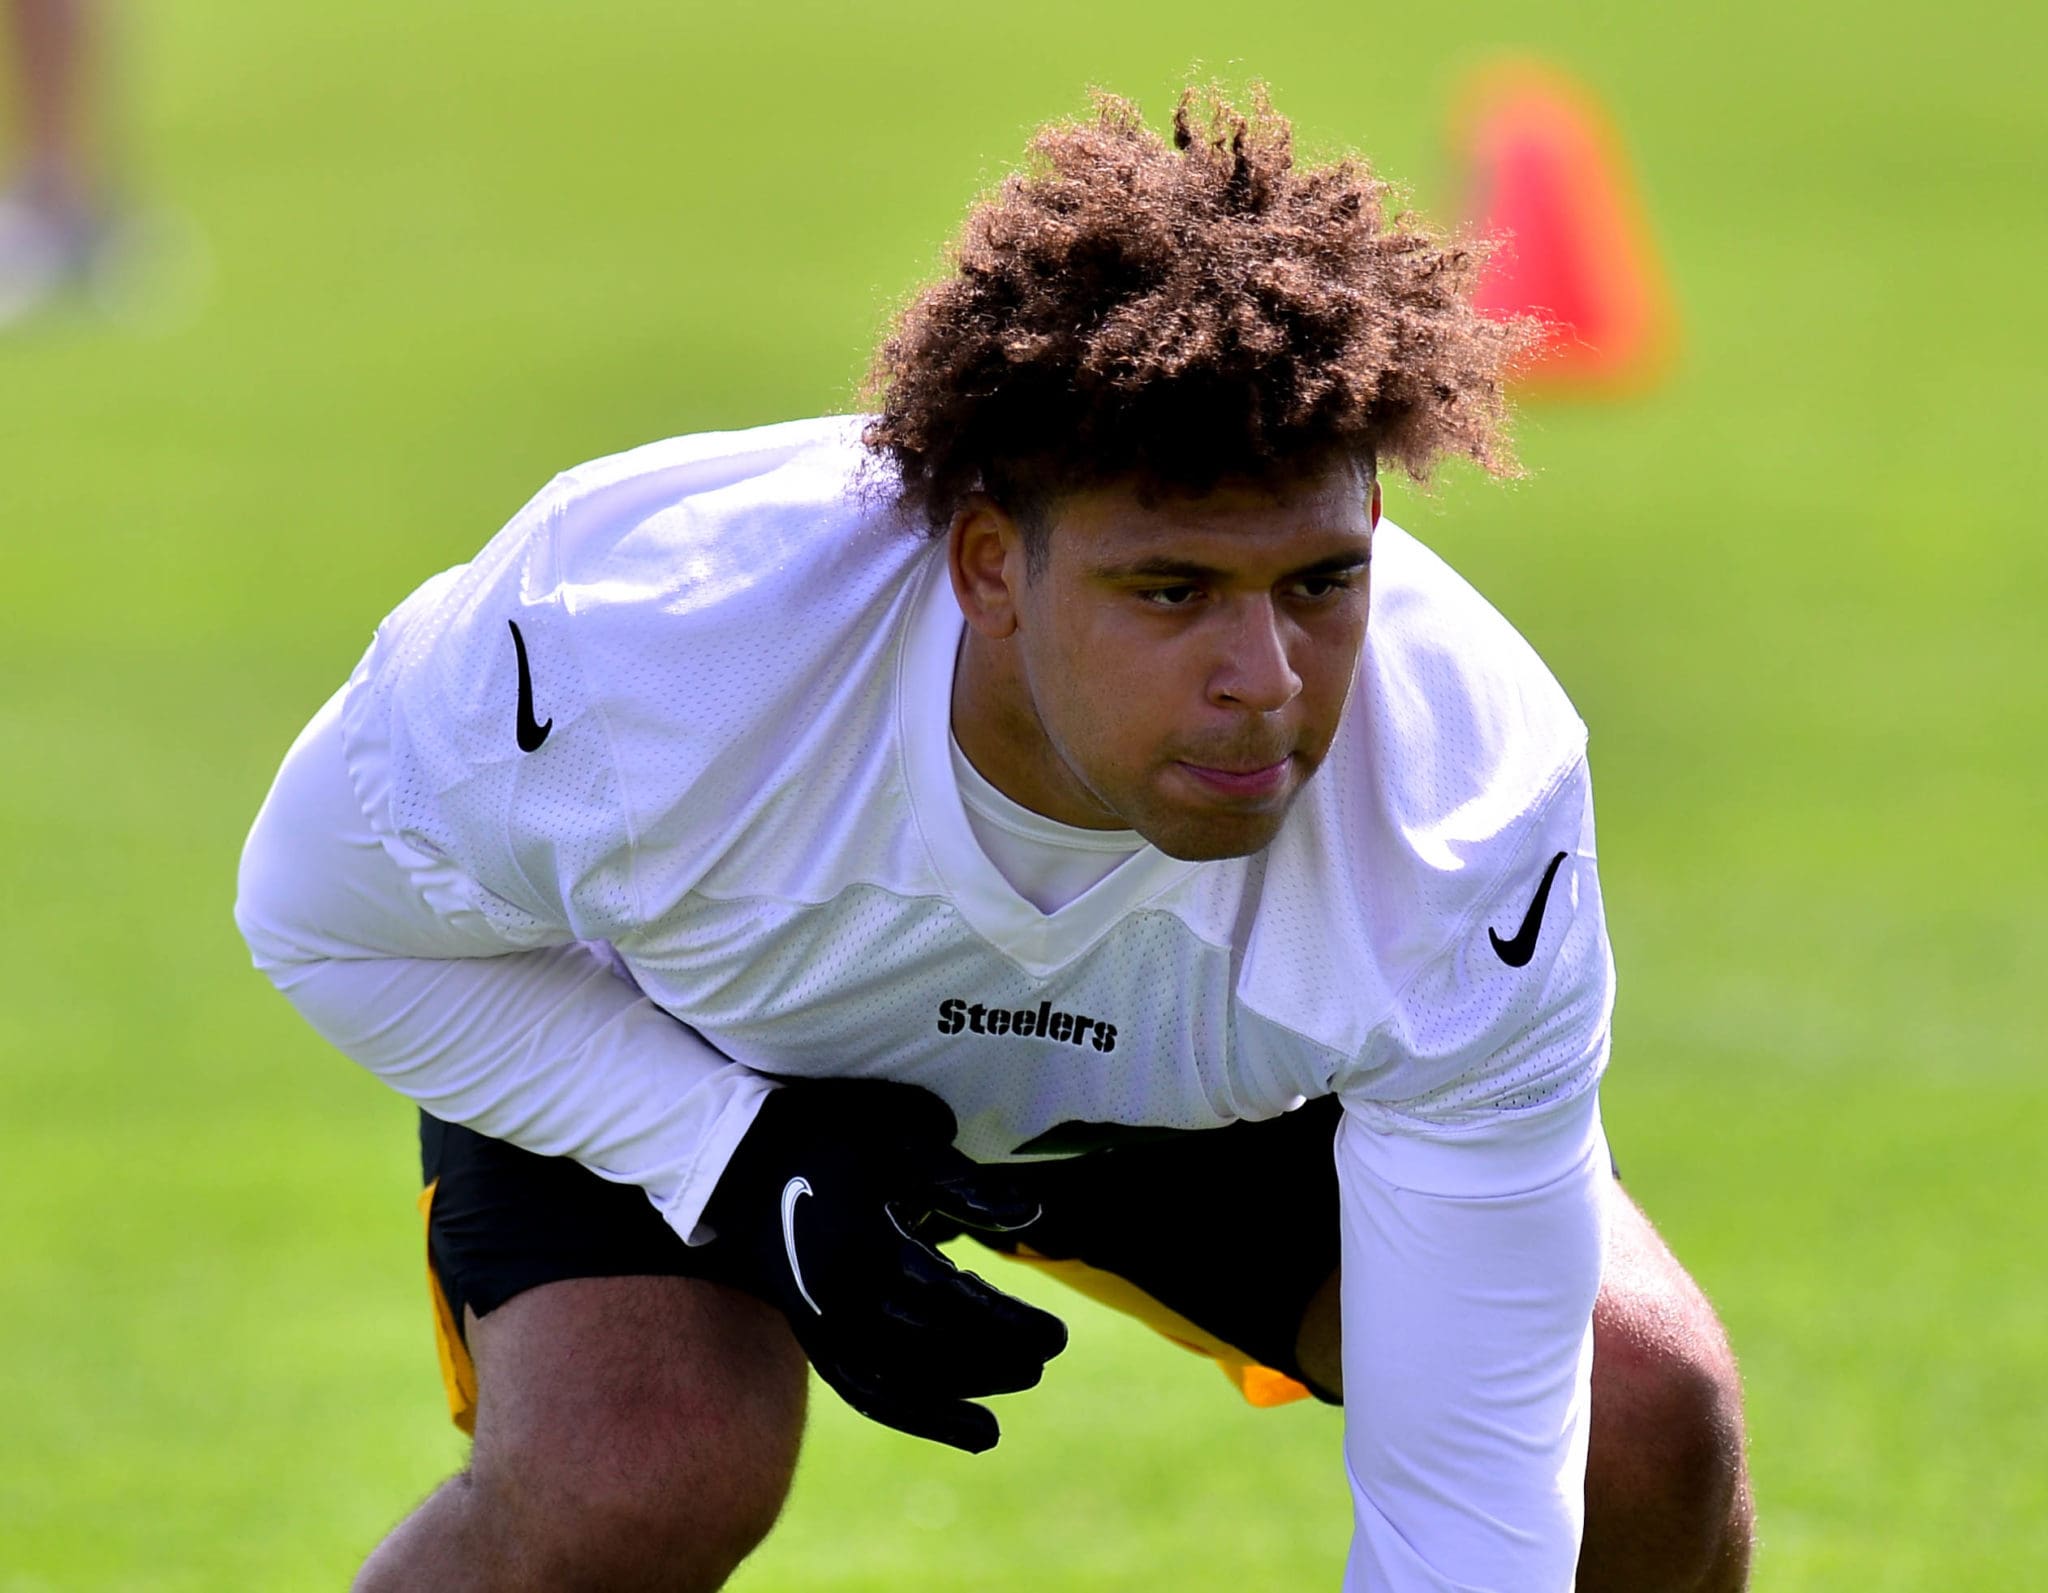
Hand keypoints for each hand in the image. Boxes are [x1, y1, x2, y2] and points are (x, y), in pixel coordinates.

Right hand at [701, 1078, 1067, 1452]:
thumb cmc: (838, 1147)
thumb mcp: (902, 1147)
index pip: (953, 1300)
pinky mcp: (814, 1343)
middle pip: (932, 1346)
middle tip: (1050, 1355)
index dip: (1008, 1324)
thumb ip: (966, 1184)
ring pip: (899, 1381)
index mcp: (868, 1243)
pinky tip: (970, 1427)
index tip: (1058, 1336)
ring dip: (959, 1396)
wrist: (745, 1169)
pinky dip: (917, 1417)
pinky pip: (866, 1396)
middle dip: (997, 1359)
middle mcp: (842, 1295)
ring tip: (1013, 1397)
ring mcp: (823, 1325)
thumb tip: (1034, 1213)